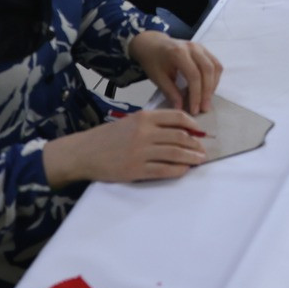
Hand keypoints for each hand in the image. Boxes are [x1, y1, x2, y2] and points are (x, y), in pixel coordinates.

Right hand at [43, 108, 205, 186]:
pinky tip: (184, 170)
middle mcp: (144, 132)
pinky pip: (163, 170)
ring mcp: (140, 152)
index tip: (201, 132)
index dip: (193, 125)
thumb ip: (153, 123)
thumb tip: (180, 130)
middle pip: (179, 137)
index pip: (177, 117)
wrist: (84, 152)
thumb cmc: (109, 137)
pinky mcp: (136, 169)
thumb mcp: (131, 121)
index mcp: (144, 117)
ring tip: (199, 160)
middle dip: (195, 144)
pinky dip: (177, 170)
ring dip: (191, 157)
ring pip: (174, 153)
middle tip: (204, 150)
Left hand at [130, 30, 221, 113]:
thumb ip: (170, 92)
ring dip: (213, 85)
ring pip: (215, 67)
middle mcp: (193, 47)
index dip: (196, 95)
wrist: (152, 44)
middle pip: (207, 70)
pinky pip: (215, 64)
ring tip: (206, 101)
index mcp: (178, 53)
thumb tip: (180, 108)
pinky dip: (215, 78)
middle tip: (204, 108)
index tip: (194, 110)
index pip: (194, 75)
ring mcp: (200, 47)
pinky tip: (208, 89)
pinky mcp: (204, 49)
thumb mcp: (158, 78)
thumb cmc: (153, 61)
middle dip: (207, 92)